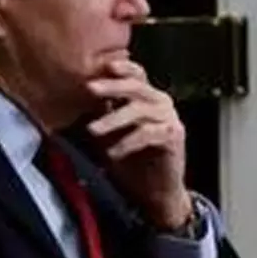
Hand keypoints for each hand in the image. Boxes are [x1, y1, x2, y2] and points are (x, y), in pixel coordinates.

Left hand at [85, 59, 191, 230]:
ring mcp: (169, 118)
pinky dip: (128, 142)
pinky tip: (112, 153)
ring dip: (114, 119)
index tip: (102, 65)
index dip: (122, 67)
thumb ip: (104, 113)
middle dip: (113, 86)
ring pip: (140, 110)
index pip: (136, 75)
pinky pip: (149, 133)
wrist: (155, 192)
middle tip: (90, 88)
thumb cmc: (132, 161)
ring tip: (93, 130)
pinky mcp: (174, 136)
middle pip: (138, 86)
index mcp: (146, 98)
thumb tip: (82, 95)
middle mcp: (160, 103)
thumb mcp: (111, 134)